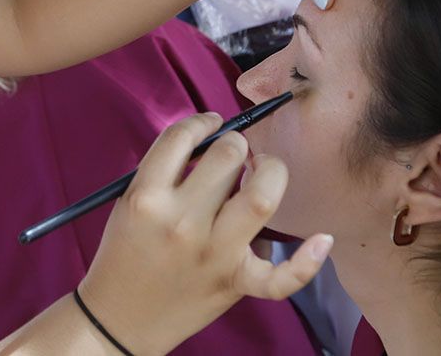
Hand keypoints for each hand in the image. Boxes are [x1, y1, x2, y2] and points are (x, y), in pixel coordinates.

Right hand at [76, 114, 332, 355]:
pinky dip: (306, 262)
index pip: (182, 137)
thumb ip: (163, 171)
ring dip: (269, 172)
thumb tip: (212, 139)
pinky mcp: (234, 283)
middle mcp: (182, 221)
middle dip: (235, 144)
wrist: (118, 318)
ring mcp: (212, 254)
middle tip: (234, 154)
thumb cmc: (124, 253)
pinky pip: (281, 277)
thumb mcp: (130, 202)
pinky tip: (322, 239)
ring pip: (261, 196)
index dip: (202, 121)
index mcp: (147, 197)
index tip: (210, 124)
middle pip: (227, 155)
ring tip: (262, 171)